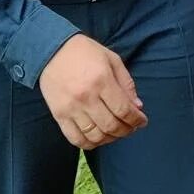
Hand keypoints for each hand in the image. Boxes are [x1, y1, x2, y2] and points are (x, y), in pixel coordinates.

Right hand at [38, 35, 146, 149]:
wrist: (51, 50)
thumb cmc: (85, 52)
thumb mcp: (112, 60)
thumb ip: (126, 84)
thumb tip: (137, 107)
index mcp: (102, 80)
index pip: (124, 110)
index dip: (136, 120)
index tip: (142, 121)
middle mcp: (86, 97)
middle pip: (111, 126)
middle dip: (126, 130)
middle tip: (131, 127)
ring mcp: (71, 108)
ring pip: (95, 136)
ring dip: (110, 138)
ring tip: (116, 132)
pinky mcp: (59, 115)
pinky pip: (75, 139)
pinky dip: (90, 143)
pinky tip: (98, 137)